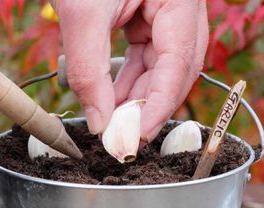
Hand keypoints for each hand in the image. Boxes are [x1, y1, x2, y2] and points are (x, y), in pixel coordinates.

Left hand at [52, 0, 207, 143]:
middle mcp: (182, 6)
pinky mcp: (149, 16)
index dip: (160, 106)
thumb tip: (100, 124)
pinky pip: (147, 56)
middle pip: (176, 70)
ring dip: (137, 97)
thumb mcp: (82, 12)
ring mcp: (168, 11)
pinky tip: (113, 99)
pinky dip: (130, 80)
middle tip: (123, 136)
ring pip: (161, 67)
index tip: (137, 137)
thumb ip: (90, 72)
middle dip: (149, 105)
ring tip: (113, 121)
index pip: (180, 63)